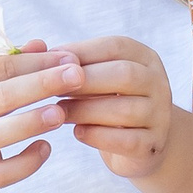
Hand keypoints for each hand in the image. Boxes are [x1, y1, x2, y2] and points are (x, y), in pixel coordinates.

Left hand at [56, 35, 181, 178]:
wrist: (141, 144)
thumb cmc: (109, 102)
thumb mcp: (96, 77)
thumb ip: (69, 62)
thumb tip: (32, 46)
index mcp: (145, 59)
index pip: (116, 47)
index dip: (82, 52)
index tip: (50, 62)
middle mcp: (159, 84)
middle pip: (125, 75)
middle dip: (84, 81)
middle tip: (51, 89)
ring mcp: (160, 116)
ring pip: (124, 109)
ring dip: (85, 110)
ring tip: (58, 112)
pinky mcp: (152, 145)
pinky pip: (126, 140)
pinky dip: (97, 136)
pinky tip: (78, 132)